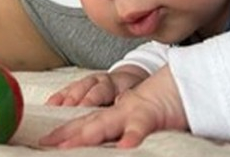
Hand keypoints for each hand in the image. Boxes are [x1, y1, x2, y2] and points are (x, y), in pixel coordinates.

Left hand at [40, 66, 187, 148]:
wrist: (184, 81)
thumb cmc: (164, 103)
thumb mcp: (140, 116)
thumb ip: (125, 127)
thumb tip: (117, 141)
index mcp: (116, 112)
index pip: (86, 121)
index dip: (65, 129)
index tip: (46, 140)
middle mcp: (118, 110)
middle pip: (87, 122)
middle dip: (65, 133)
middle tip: (45, 143)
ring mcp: (132, 111)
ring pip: (104, 124)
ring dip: (86, 135)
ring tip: (68, 147)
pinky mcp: (150, 115)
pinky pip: (138, 128)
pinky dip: (130, 137)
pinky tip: (123, 149)